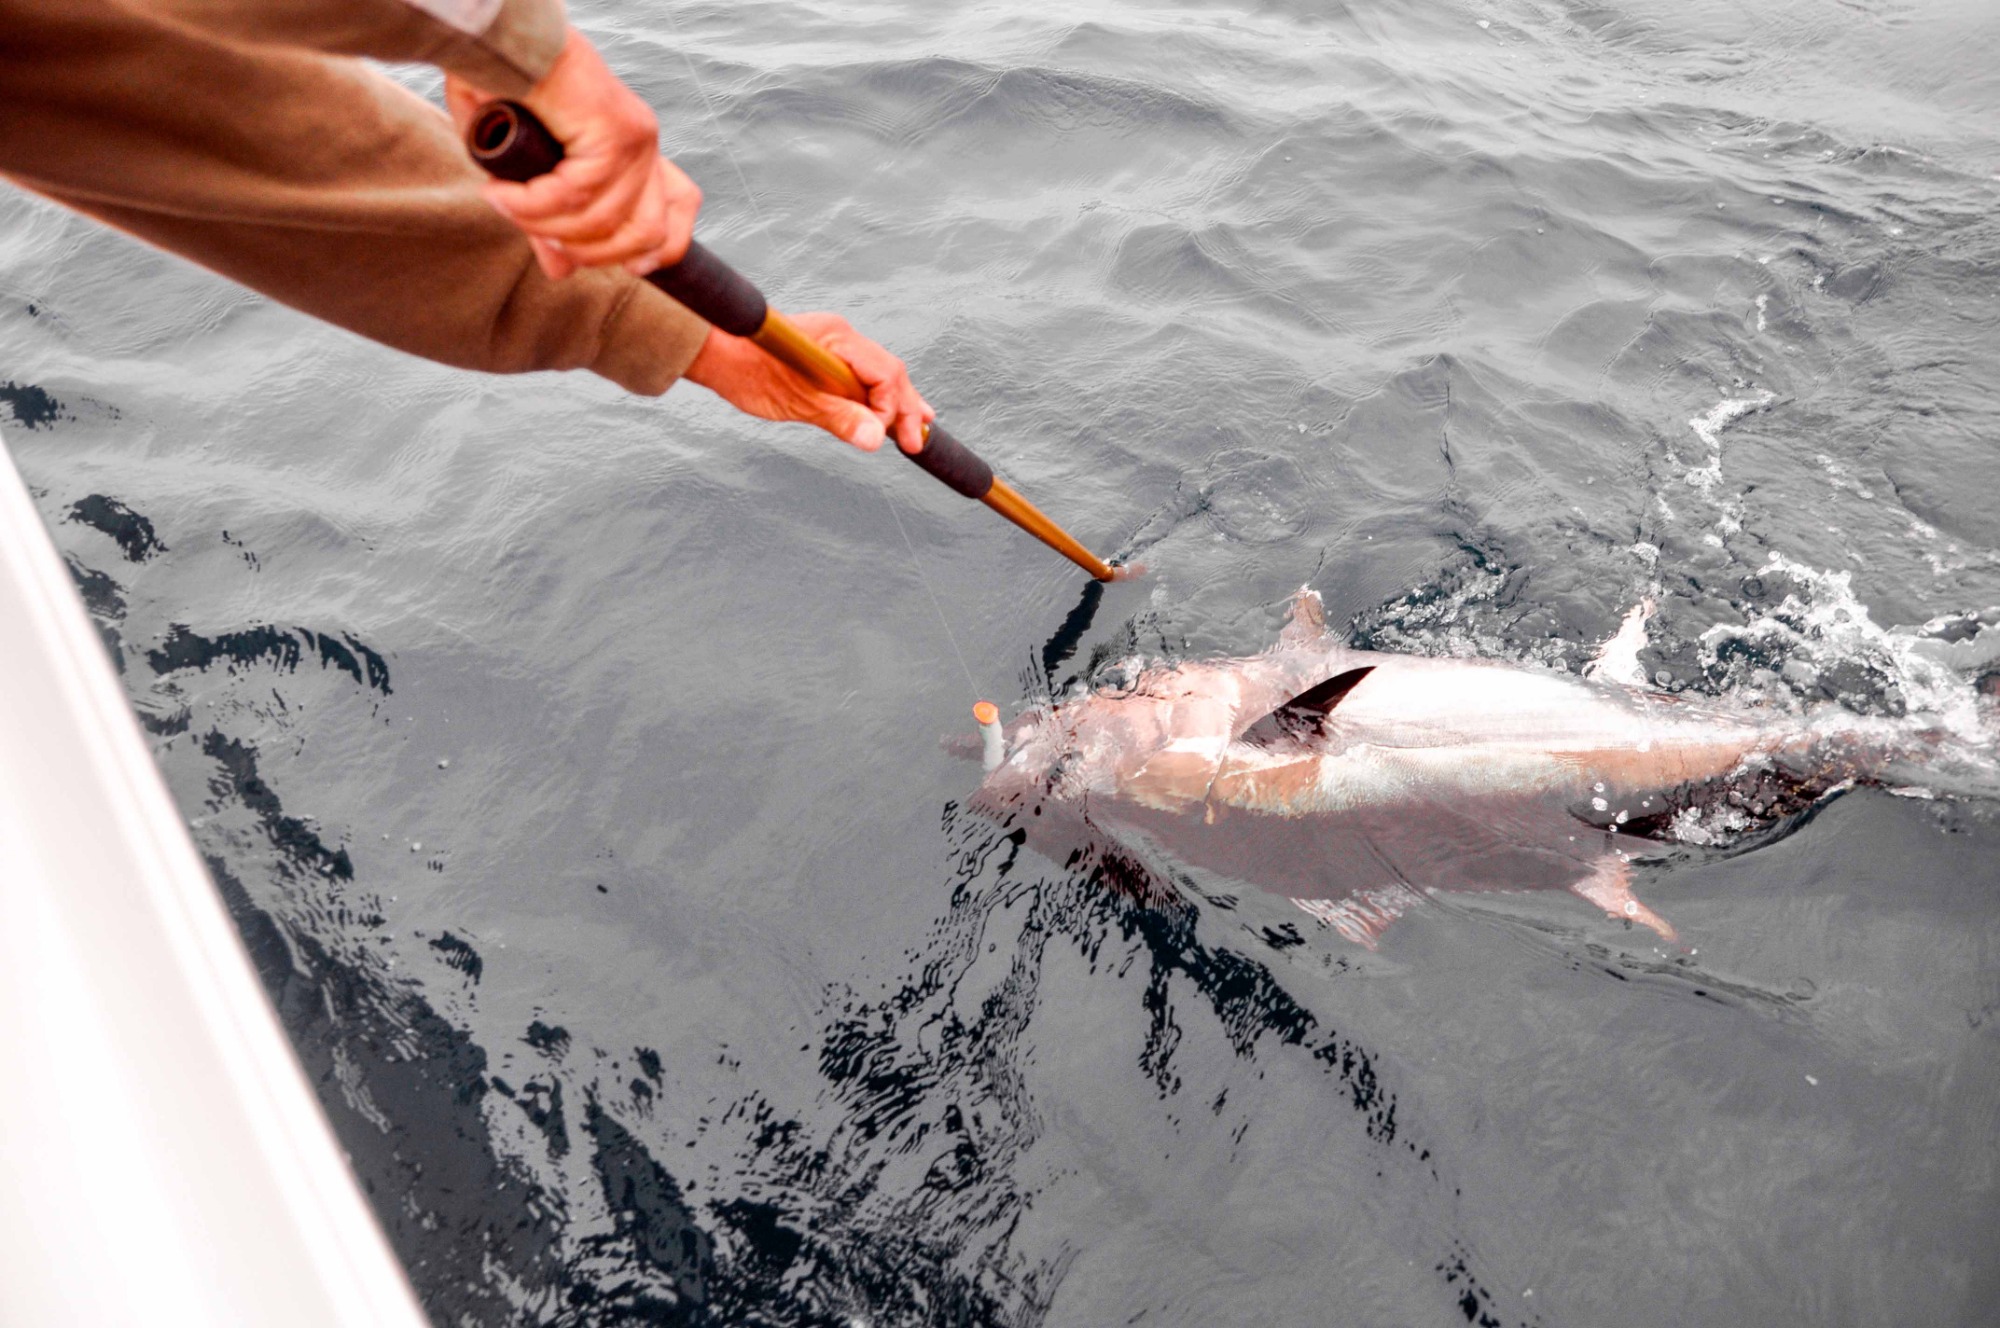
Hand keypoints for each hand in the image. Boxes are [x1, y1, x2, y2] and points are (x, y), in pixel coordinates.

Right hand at [445, 27, 700, 278]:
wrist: (495, 38)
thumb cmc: (503, 91)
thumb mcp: (529, 173)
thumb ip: (552, 222)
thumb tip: (559, 272)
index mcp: (634, 151)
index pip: (681, 207)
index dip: (664, 250)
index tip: (633, 270)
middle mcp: (644, 144)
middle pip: (648, 234)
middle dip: (591, 253)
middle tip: (541, 239)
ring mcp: (635, 138)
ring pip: (604, 222)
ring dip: (546, 227)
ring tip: (504, 203)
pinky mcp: (613, 132)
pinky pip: (578, 194)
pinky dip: (534, 204)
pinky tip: (503, 192)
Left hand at [684, 313, 935, 452]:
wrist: (716, 355)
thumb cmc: (749, 372)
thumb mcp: (797, 402)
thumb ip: (839, 418)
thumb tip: (875, 440)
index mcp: (839, 338)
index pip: (885, 374)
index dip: (891, 409)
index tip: (884, 438)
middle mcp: (843, 337)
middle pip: (889, 373)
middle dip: (905, 408)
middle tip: (917, 442)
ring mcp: (836, 346)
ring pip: (878, 376)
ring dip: (896, 404)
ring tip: (917, 429)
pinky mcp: (826, 358)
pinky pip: (860, 378)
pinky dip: (875, 399)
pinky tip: (887, 416)